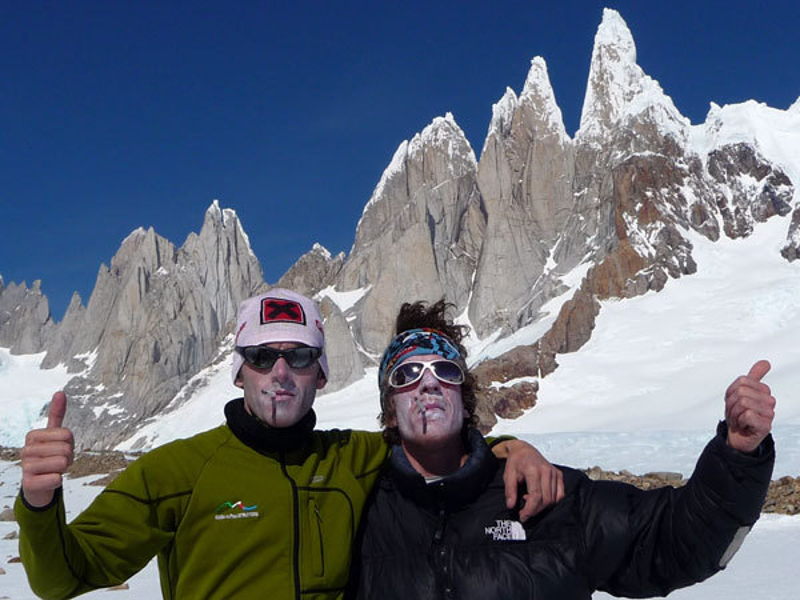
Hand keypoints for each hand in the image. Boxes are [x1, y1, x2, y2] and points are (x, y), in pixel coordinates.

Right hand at [20, 391, 74, 507]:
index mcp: (32, 435)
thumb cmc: (49, 456)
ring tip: (53, 471)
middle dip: (68, 457)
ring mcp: (25, 467)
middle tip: (58, 462)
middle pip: (66, 449)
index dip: (70, 443)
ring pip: (62, 463)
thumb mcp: (54, 435)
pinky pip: (56, 479)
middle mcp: (26, 450)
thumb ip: (57, 414)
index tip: (60, 449)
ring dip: (63, 469)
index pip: (67, 434)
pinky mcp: (28, 484)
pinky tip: (48, 481)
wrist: (38, 484)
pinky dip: (58, 481)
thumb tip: (60, 392)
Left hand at [494, 439, 564, 521]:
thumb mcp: (508, 475)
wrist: (524, 449)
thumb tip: (511, 506)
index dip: (529, 510)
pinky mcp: (559, 474)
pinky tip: (541, 498)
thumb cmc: (516, 461)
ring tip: (530, 501)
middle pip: (546, 500)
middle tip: (525, 513)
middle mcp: (546, 471)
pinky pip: (560, 494)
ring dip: (542, 506)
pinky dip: (552, 501)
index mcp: (533, 470)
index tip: (523, 516)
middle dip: (535, 510)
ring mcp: (554, 472)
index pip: (536, 496)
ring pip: (553, 499)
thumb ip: (510, 491)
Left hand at [725, 360, 775, 452]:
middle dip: (731, 404)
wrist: (738, 436)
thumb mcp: (741, 392)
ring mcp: (769, 413)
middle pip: (742, 392)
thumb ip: (753, 376)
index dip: (731, 392)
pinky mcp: (766, 425)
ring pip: (744, 403)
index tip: (734, 403)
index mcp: (763, 391)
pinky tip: (743, 426)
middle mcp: (769, 401)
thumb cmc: (739, 414)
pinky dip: (739, 421)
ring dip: (734, 414)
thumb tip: (766, 362)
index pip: (742, 381)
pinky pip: (747, 415)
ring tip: (738, 420)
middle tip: (735, 413)